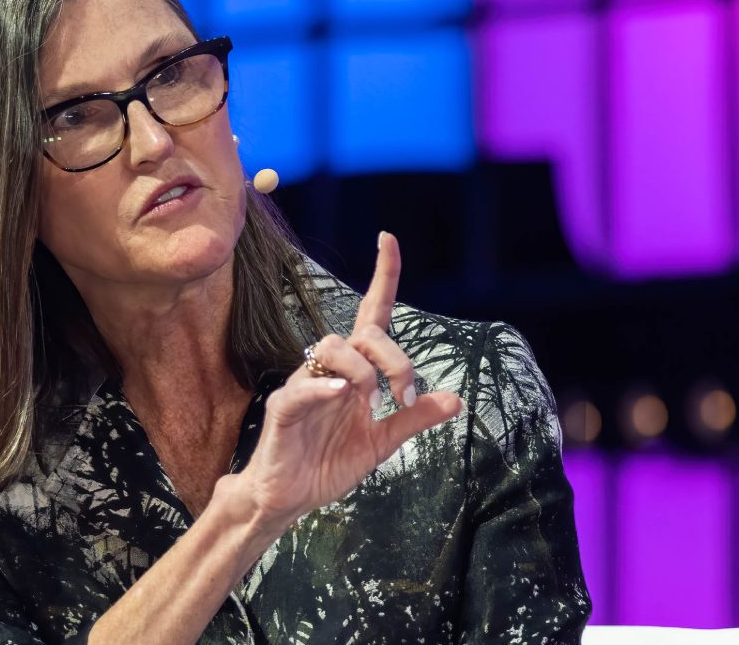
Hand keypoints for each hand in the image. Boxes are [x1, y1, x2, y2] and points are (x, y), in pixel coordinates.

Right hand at [234, 232, 462, 531]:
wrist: (288, 499)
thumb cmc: (326, 464)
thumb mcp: (381, 443)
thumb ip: (413, 418)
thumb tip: (455, 400)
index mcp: (354, 372)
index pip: (370, 314)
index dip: (382, 276)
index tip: (388, 239)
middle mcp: (328, 369)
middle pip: (364, 333)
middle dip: (395, 360)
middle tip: (404, 398)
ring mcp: (304, 384)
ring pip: (333, 347)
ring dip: (364, 372)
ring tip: (372, 406)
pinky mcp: (283, 408)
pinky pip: (302, 387)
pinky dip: (324, 387)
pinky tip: (344, 395)